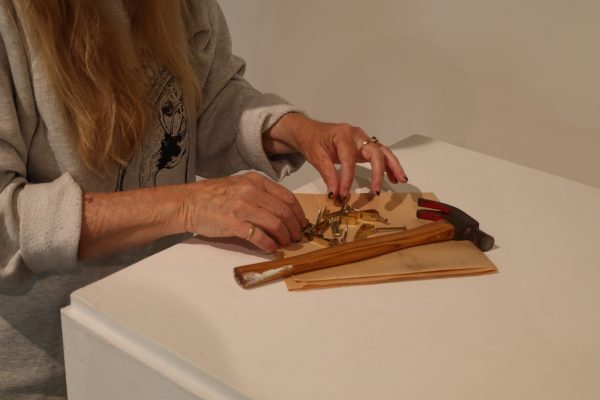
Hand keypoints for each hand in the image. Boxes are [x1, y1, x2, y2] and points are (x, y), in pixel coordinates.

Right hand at [182, 172, 305, 252]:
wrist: (188, 203)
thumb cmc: (213, 196)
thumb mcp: (240, 185)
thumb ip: (260, 194)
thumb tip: (282, 211)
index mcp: (255, 180)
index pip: (287, 196)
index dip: (298, 212)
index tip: (301, 222)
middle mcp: (251, 191)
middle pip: (284, 211)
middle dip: (294, 227)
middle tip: (296, 236)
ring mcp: (242, 207)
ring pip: (275, 223)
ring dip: (284, 236)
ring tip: (285, 243)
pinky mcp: (234, 224)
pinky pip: (259, 236)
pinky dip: (269, 244)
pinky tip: (271, 248)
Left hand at [264, 113, 407, 197]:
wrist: (309, 131)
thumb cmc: (312, 141)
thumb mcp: (316, 157)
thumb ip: (327, 174)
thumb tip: (335, 194)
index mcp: (343, 135)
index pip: (349, 159)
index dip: (347, 178)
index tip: (343, 194)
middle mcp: (357, 135)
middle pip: (375, 152)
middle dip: (379, 172)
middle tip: (377, 191)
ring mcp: (363, 139)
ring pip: (383, 152)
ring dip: (393, 166)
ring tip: (400, 180)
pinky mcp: (364, 146)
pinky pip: (380, 155)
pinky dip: (388, 166)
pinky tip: (394, 178)